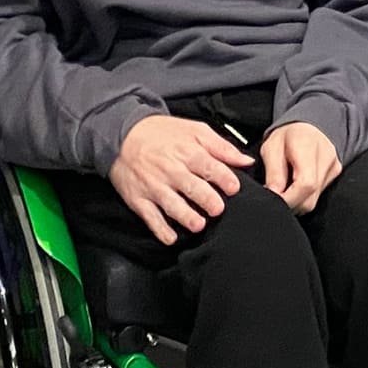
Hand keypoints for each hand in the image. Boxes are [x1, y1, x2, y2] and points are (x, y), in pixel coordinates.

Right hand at [111, 114, 254, 245]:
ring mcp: (154, 186)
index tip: (233, 188)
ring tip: (199, 225)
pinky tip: (171, 238)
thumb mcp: (195, 130)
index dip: (223, 178)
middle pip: (192, 187)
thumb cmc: (162, 133)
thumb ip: (222, 147)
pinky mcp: (139, 199)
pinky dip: (160, 230)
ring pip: (172, 205)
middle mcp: (170, 170)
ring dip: (186, 217)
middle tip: (218, 209)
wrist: (122, 136)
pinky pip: (150, 217)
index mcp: (187, 152)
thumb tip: (246, 161)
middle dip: (206, 199)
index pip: (208, 166)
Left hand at [259, 119, 343, 214]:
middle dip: (289, 202)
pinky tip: (297, 182)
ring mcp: (334, 168)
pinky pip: (317, 195)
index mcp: (308, 146)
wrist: (307, 126)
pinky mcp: (335, 174)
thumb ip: (273, 173)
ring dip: (296, 199)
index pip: (306, 184)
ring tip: (286, 184)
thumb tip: (274, 195)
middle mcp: (326, 158)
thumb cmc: (287, 135)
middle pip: (310, 198)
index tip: (273, 199)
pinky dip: (304, 195)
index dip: (288, 199)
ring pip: (313, 201)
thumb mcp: (271, 148)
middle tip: (276, 192)